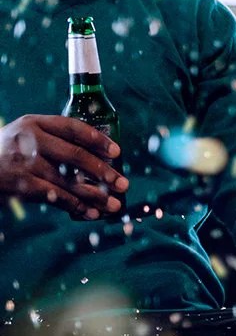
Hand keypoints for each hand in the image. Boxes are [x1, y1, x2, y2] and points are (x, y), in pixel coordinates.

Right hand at [0, 114, 126, 219]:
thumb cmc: (7, 152)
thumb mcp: (24, 134)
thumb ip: (53, 138)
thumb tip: (97, 157)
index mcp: (34, 123)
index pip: (73, 127)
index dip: (98, 139)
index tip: (117, 152)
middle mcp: (30, 140)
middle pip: (75, 155)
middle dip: (103, 171)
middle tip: (123, 183)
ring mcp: (25, 163)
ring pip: (68, 181)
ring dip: (94, 195)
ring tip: (113, 205)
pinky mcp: (21, 185)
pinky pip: (55, 197)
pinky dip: (75, 206)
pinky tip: (90, 213)